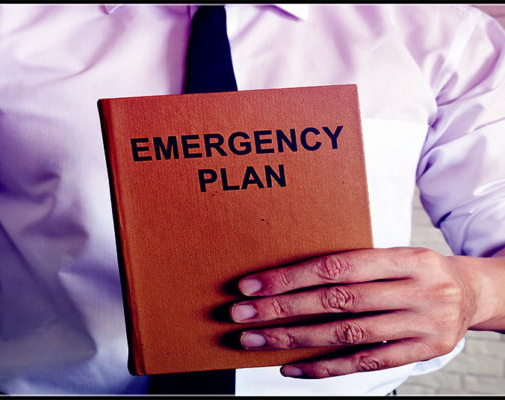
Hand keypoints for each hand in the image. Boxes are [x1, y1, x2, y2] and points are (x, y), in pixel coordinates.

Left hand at [229, 247, 486, 377]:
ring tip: (257, 340)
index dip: (291, 277)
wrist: (474, 294)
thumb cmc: (419, 272)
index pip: (337, 267)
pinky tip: (293, 368)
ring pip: (347, 335)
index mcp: (406, 259)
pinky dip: (325, 368)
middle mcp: (417, 291)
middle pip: (338, 302)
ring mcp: (423, 325)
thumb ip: (353, 266)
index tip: (252, 285)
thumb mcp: (395, 257)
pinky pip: (366, 363)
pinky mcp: (423, 352)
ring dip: (295, 340)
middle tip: (242, 315)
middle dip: (283, 309)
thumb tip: (288, 280)